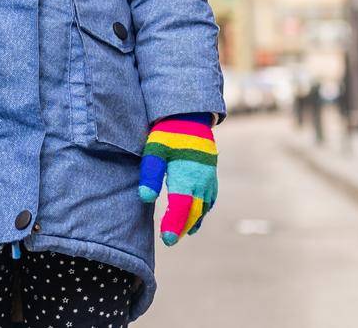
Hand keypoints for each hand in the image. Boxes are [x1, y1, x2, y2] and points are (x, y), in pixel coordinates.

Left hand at [137, 113, 217, 244]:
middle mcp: (201, 181)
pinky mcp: (211, 176)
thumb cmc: (168, 134)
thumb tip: (146, 198)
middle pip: (193, 212)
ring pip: (203, 208)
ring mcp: (209, 179)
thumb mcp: (154, 150)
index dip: (174, 225)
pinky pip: (210, 200)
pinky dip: (202, 212)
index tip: (166, 239)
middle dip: (181, 228)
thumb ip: (150, 174)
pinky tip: (194, 219)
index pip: (182, 208)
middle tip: (168, 240)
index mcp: (187, 176)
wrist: (190, 117)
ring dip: (192, 222)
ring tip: (178, 233)